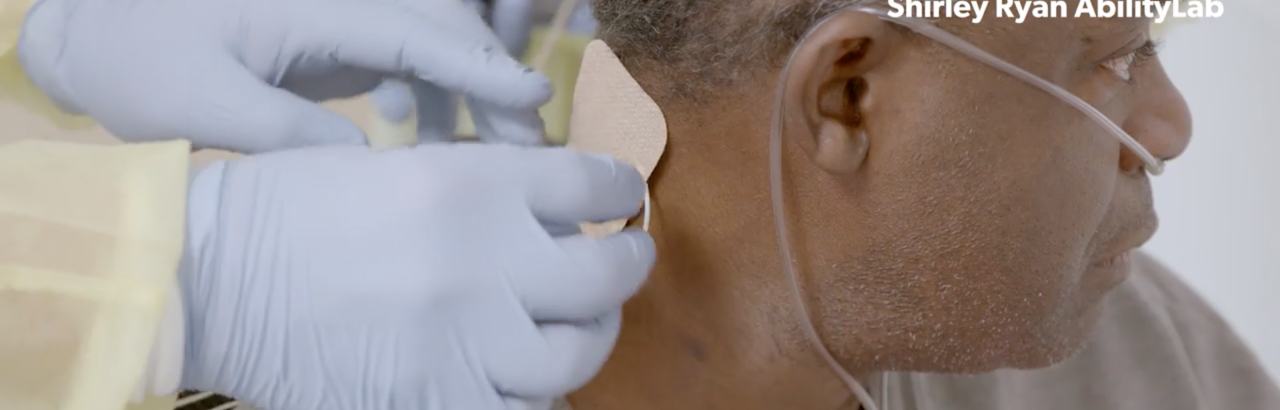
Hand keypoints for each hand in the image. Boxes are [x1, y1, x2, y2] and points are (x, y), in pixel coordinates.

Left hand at [18, 0, 549, 152]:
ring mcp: (339, 17)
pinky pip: (405, 56)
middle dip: (492, 81)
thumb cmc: (139, 60)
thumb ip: (282, 131)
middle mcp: (341, 2)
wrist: (99, 33)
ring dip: (469, 89)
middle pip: (440, 27)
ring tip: (494, 151)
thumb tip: (366, 159)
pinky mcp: (333, 37)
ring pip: (430, 40)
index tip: (534, 98)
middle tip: (529, 148)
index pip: (415, 29)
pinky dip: (430, 90)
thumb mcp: (198, 104)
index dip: (479, 64)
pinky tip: (422, 131)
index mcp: (313, 5)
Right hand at [180, 145, 653, 409]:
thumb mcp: (400, 165)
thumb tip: (553, 213)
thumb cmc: (292, 208)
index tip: (618, 200)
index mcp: (472, 185)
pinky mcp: (434, 401)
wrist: (211, 279)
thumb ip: (485, 187)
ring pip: (576, 357)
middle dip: (628, 265)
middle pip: (606, 275)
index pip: (593, 187)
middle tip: (624, 260)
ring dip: (590, 338)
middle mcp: (482, 264)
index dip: (618, 192)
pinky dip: (532, 395)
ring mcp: (463, 342)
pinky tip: (523, 376)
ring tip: (582, 326)